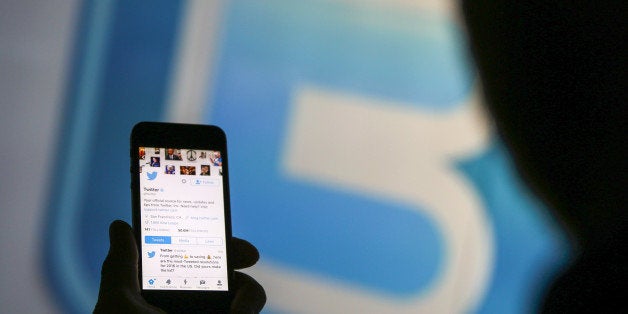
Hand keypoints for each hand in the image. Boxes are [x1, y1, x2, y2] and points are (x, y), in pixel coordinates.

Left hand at [94, 220, 265, 312]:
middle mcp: (192, 305)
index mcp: (164, 294)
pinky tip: (236, 313)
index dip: (206, 238)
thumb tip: (120, 226)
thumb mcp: (117, 305)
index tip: (206, 225)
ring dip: (248, 293)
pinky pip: (246, 312)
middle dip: (238, 255)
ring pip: (245, 295)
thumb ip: (121, 264)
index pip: (190, 255)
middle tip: (248, 254)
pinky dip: (246, 309)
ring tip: (237, 306)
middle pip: (225, 269)